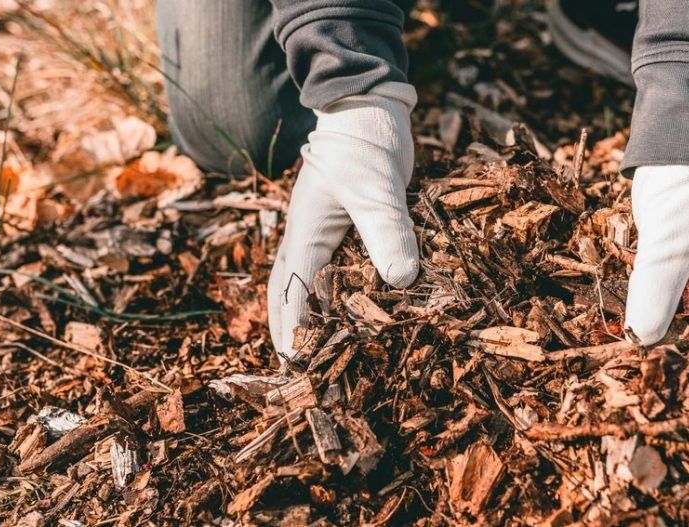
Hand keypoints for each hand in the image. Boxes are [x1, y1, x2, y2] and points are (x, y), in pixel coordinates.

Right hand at [268, 82, 419, 362]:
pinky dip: (337, 293)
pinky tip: (353, 308)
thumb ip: (385, 231)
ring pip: (307, 282)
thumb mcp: (375, 189)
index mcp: (305, 235)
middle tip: (295, 370)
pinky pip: (334, 269)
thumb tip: (401, 281)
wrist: (369, 111)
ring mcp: (325, 234)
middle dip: (288, 330)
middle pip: (287, 293)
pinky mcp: (346, 228)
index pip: (293, 292)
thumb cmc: (363, 146)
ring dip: (307, 314)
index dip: (294, 331)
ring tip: (314, 349)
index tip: (297, 366)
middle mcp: (307, 238)